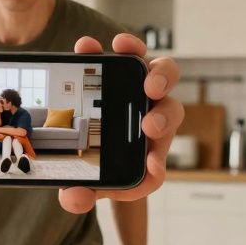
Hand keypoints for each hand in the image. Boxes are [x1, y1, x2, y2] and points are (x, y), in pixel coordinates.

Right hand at [59, 32, 183, 213]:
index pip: (158, 159)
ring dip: (158, 78)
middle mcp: (153, 120)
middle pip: (171, 114)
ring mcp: (145, 91)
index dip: (157, 163)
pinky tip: (104, 47)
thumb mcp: (85, 184)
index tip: (151, 167)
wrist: (87, 140)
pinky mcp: (129, 69)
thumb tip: (74, 197)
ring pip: (163, 77)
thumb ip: (81, 195)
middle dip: (163, 120)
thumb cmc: (94, 165)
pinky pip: (135, 54)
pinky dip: (127, 48)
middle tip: (149, 127)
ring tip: (145, 82)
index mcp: (147, 153)